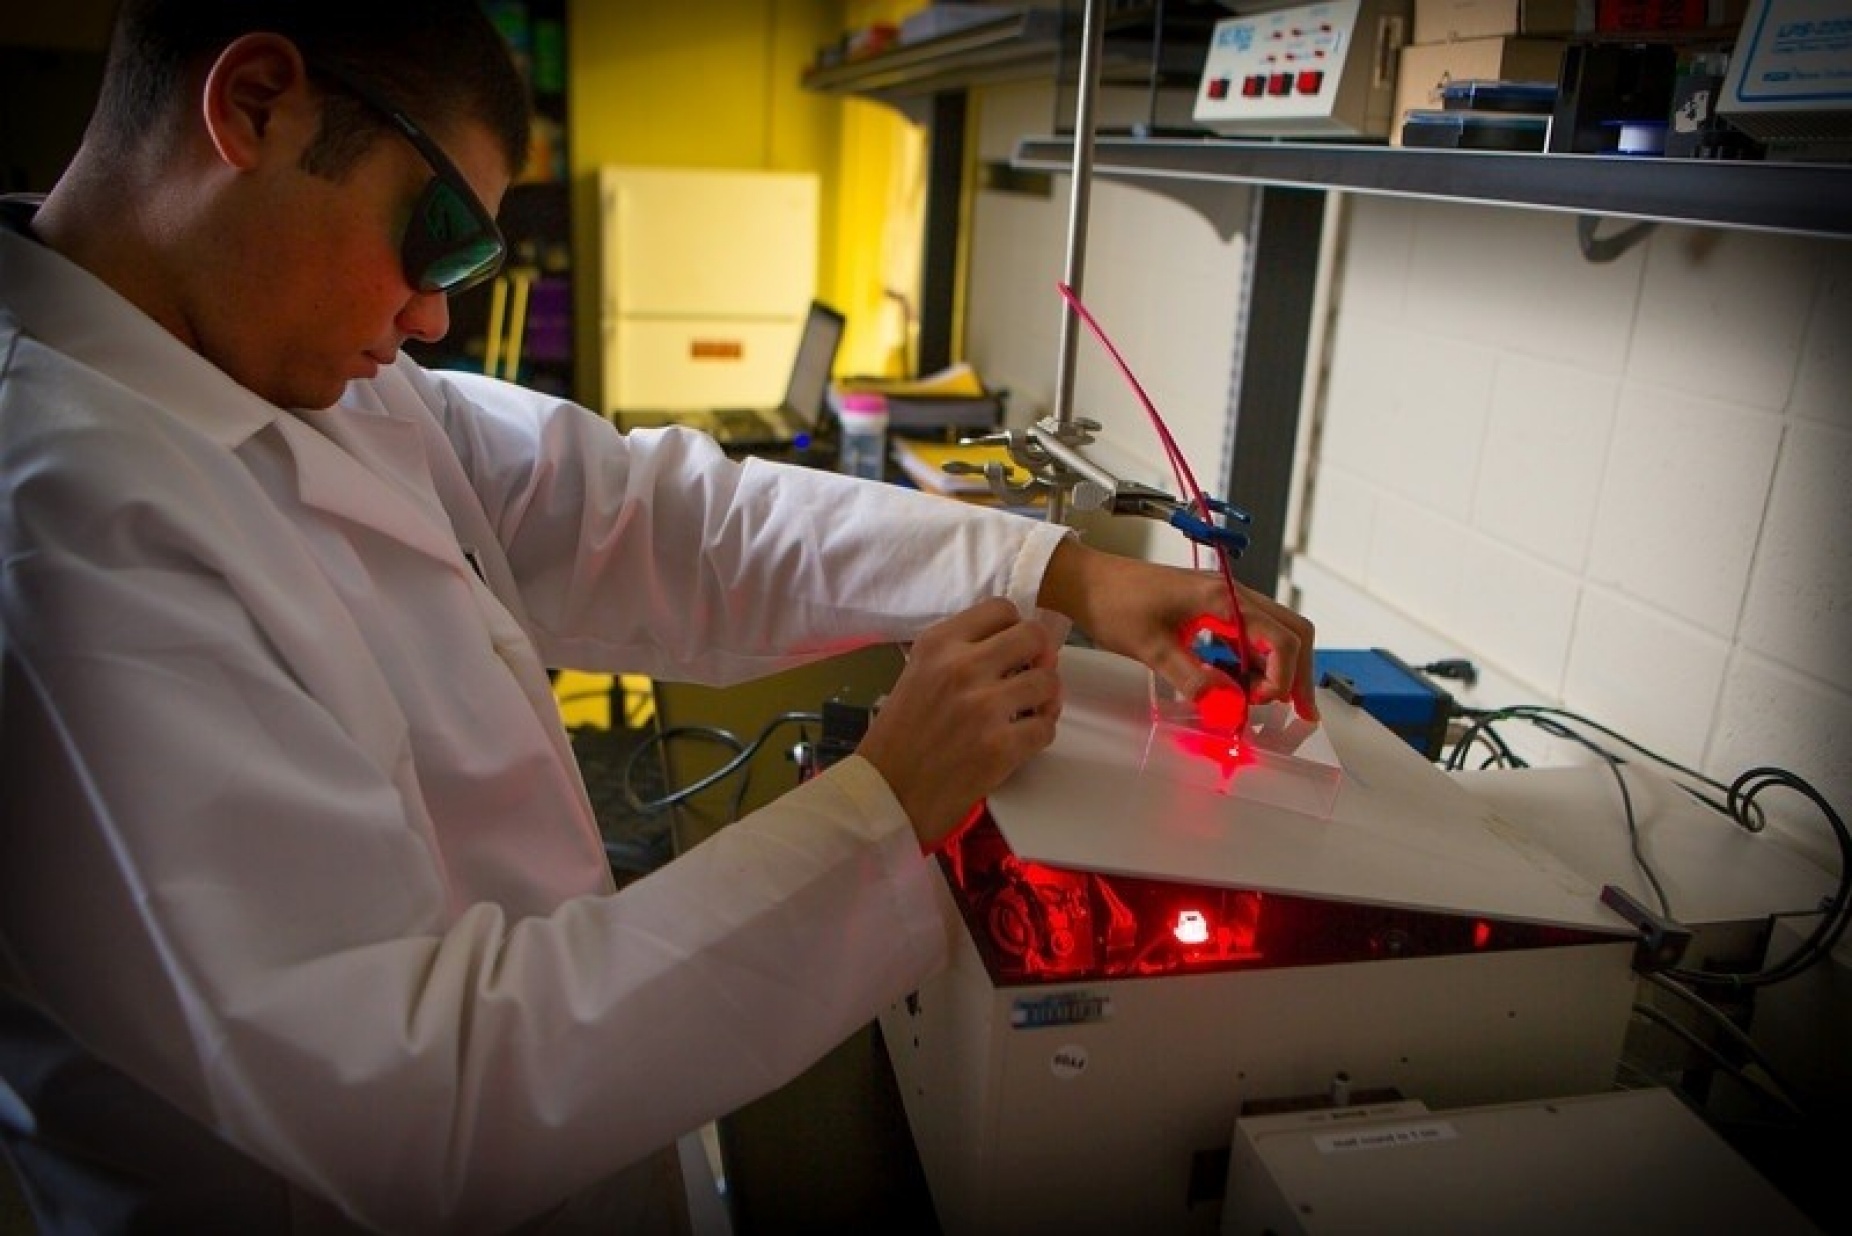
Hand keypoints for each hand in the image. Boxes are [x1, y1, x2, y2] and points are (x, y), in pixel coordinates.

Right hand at [856, 598, 1060, 850]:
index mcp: (938, 643)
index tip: (1013, 650)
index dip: (1016, 628)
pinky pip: (1046, 727)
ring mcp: (983, 706)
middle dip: (1040, 656)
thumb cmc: (899, 737)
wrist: (884, 794)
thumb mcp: (918, 674)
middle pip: (1034, 636)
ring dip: (1044, 698)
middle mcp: (962, 667)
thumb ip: (960, 654)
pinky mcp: (1000, 746)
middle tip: (1029, 677)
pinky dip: (1040, 733)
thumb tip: (1018, 648)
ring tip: (1028, 712)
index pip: (1001, 609)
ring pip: (1048, 682)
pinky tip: (1022, 739)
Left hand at [1036, 540, 1318, 721]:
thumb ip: (1191, 676)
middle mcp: (1232, 594)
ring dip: (1281, 666)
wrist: (1088, 580)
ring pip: (1276, 631)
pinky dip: (1260, 658)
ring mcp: (1226, 599)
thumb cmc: (1115, 603)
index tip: (1263, 703)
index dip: (1283, 676)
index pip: (1280, 638)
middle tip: (1300, 711)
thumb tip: (1224, 703)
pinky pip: (1253, 631)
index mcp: (1223, 599)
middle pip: (1292, 631)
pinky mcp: (1214, 606)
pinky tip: (1246, 683)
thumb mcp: (1151, 648)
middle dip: (1299, 673)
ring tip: (1267, 701)